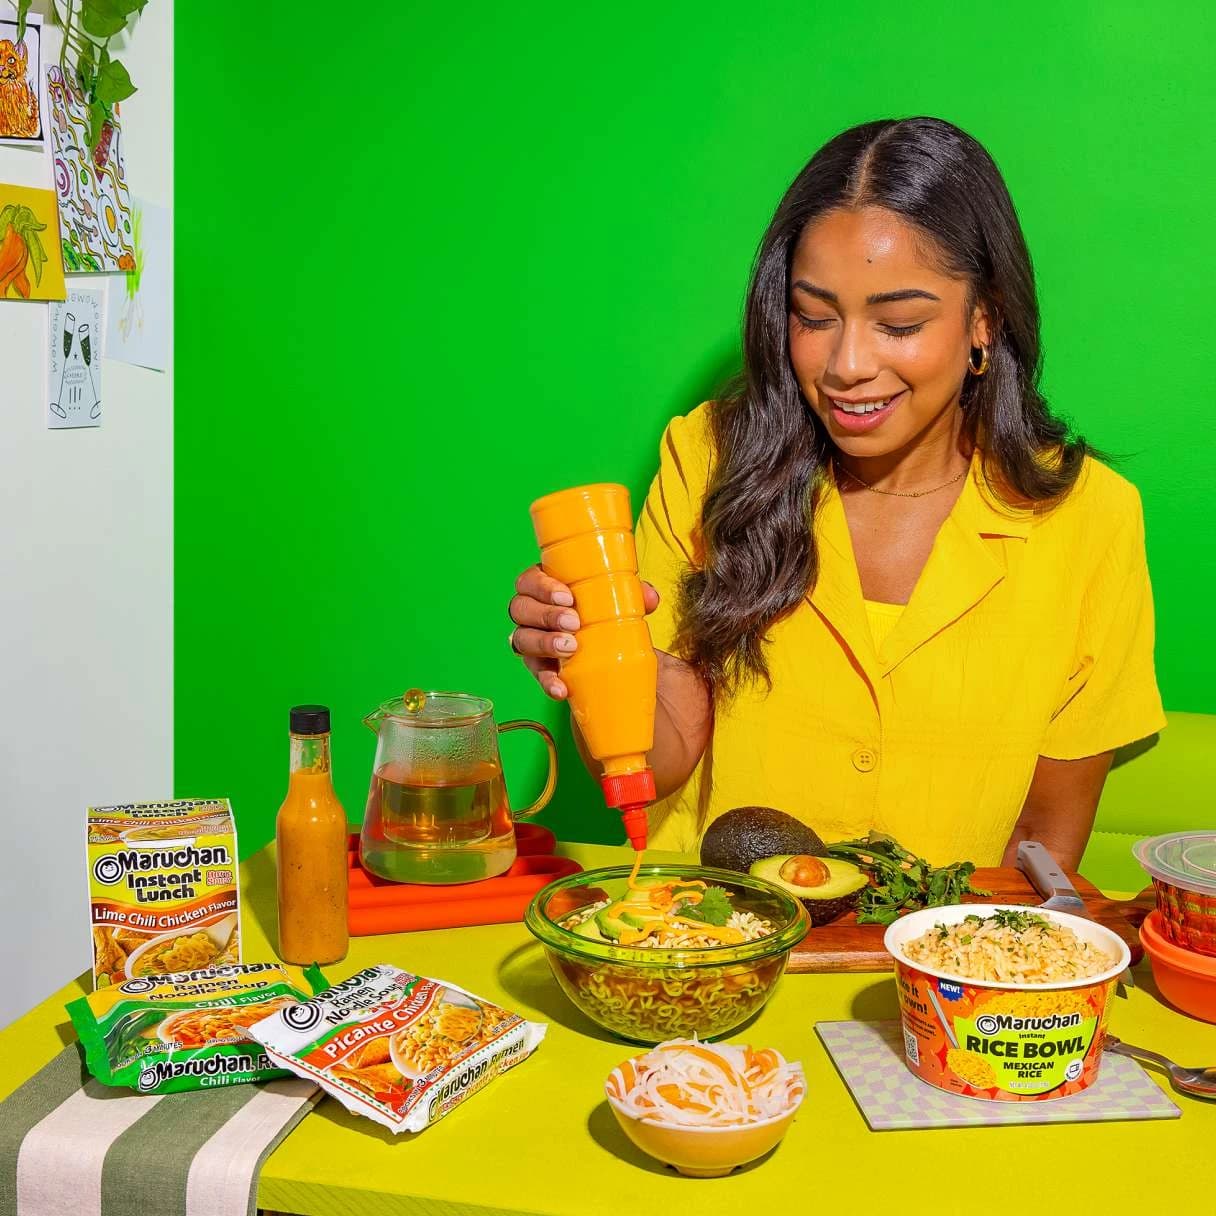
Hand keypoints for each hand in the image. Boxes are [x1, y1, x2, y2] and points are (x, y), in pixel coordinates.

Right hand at [509, 565, 659, 700]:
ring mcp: (531, 640)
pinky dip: (547, 680)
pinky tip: (561, 687)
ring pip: (522, 639)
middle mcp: (531, 612)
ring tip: (570, 648)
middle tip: (574, 622)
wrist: (608, 653)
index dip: (543, 587)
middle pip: (521, 608)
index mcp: (545, 588)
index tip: (567, 597)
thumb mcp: (617, 601)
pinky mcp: (539, 667)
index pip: (530, 581)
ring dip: (545, 643)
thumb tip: (650, 597)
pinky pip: (536, 673)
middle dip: (547, 615)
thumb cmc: (603, 615)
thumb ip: (633, 595)